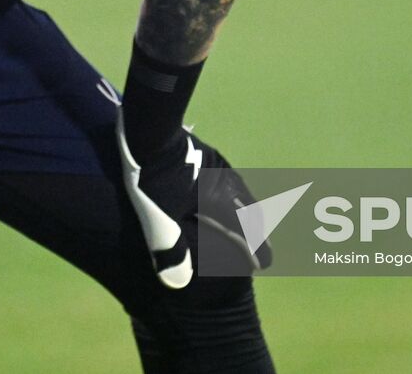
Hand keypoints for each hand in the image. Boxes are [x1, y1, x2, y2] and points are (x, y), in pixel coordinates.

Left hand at [116, 112, 269, 288]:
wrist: (146, 128)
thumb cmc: (151, 176)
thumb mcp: (156, 218)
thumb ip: (169, 250)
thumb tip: (177, 282)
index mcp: (220, 201)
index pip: (247, 232)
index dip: (256, 250)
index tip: (265, 264)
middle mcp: (226, 182)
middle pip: (250, 210)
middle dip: (256, 230)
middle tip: (260, 245)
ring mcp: (217, 164)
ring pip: (240, 191)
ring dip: (246, 209)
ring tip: (246, 220)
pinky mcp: (205, 151)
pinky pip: (228, 178)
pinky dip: (232, 192)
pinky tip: (221, 191)